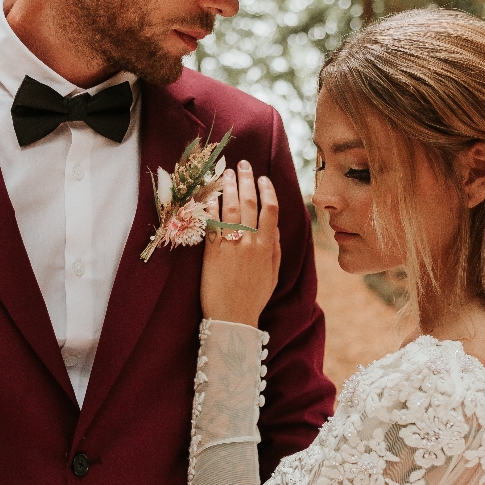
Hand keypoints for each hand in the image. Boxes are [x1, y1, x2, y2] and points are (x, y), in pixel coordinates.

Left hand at [201, 160, 281, 326]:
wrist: (232, 319)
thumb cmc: (253, 298)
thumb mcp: (273, 274)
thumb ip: (275, 249)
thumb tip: (274, 228)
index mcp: (267, 247)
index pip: (270, 210)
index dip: (267, 191)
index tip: (263, 179)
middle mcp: (249, 243)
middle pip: (250, 203)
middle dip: (246, 180)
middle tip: (242, 165)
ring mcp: (230, 246)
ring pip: (231, 208)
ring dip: (228, 187)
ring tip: (225, 172)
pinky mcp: (211, 252)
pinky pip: (211, 222)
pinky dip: (210, 205)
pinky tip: (209, 193)